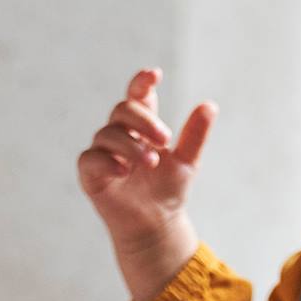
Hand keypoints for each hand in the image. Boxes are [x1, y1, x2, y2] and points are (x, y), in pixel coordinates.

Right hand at [78, 67, 216, 300]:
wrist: (156, 225)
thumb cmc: (168, 191)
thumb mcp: (187, 162)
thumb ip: (196, 136)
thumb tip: (210, 105)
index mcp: (140, 127)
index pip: (137, 96)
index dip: (141, 83)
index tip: (154, 75)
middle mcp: (119, 135)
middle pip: (122, 111)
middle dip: (143, 120)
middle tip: (165, 138)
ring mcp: (103, 153)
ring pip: (107, 134)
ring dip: (130, 145)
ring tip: (151, 161)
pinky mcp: (90, 174)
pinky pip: (91, 159)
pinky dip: (106, 162)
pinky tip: (124, 171)